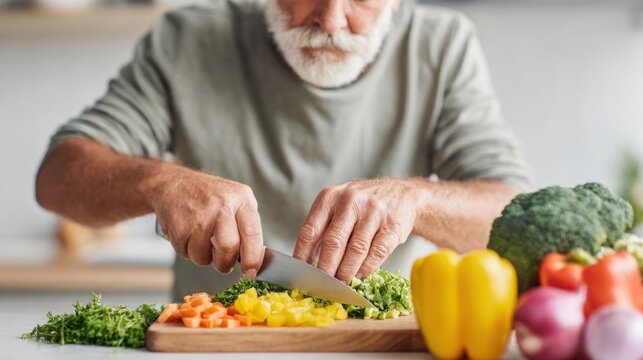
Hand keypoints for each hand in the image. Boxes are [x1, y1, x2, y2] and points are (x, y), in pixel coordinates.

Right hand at [149, 166, 263, 277]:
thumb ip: (246, 227)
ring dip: (202, 256)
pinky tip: (188, 233)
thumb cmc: (209, 197)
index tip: (251, 272)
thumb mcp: (236, 201)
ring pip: (204, 256)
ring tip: (201, 238)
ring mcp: (199, 215)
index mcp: (242, 199)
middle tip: (222, 261)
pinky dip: (187, 250)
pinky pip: (185, 253)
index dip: (253, 258)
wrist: (173, 183)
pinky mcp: (179, 225)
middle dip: (225, 263)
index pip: (252, 233)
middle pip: (228, 247)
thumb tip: (255, 260)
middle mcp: (222, 205)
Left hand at [293, 178, 417, 283]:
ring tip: (341, 284)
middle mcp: (350, 201)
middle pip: (332, 242)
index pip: (310, 231)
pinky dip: (366, 268)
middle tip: (322, 286)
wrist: (401, 194)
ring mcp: (373, 212)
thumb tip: (307, 263)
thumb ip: (323, 229)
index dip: (303, 257)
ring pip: (355, 250)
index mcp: (329, 197)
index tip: (302, 275)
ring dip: (346, 272)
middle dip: (325, 269)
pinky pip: (376, 253)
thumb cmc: (362, 206)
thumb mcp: (338, 207)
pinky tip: (360, 275)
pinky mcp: (393, 225)